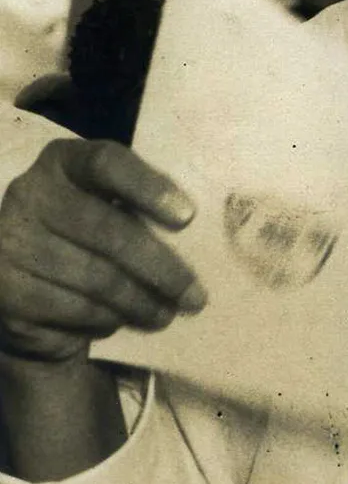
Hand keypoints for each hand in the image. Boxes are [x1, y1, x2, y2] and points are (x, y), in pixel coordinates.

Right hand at [0, 138, 204, 363]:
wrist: (27, 286)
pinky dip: (108, 319)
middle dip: (161, 268)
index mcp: (63, 163)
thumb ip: (142, 209)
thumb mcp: (110, 208)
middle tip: (194, 295)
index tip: (187, 217)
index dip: (147, 187)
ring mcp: (12, 245)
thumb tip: (193, 234)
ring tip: (167, 313)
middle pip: (109, 231)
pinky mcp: (7, 292)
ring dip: (142, 302)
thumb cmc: (88, 237)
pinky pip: (76, 309)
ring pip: (98, 279)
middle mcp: (29, 196)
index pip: (106, 163)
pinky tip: (122, 320)